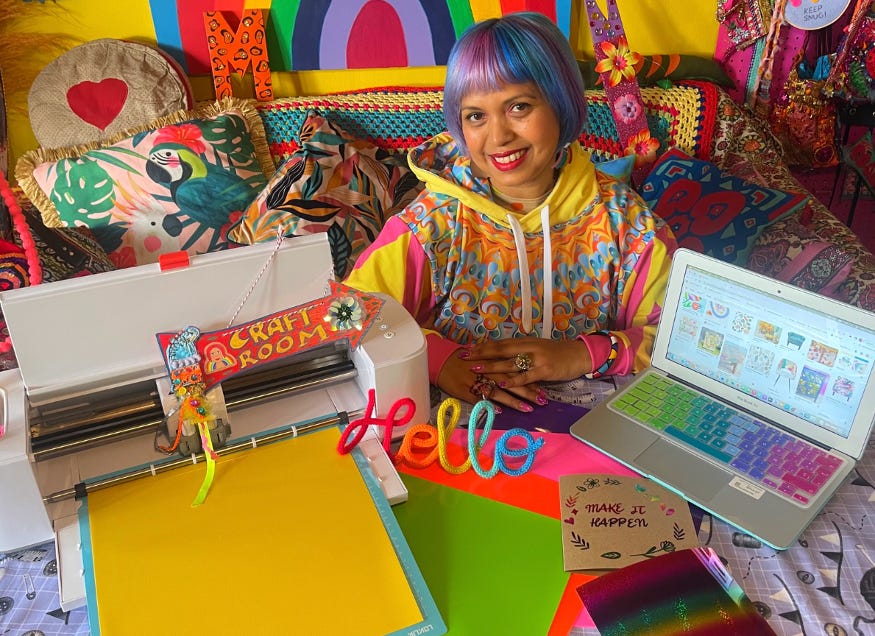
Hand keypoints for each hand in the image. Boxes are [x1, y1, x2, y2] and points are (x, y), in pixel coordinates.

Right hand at [436, 350, 544, 412]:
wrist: (440, 360)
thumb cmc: (462, 359)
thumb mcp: (482, 357)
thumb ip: (496, 363)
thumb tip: (514, 370)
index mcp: (493, 361)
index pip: (515, 370)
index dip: (529, 379)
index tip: (543, 388)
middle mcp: (487, 371)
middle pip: (511, 381)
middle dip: (527, 391)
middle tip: (543, 400)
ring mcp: (477, 381)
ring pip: (499, 391)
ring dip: (514, 401)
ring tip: (528, 409)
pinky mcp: (466, 390)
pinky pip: (479, 398)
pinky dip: (489, 404)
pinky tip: (500, 412)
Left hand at [461, 337, 592, 392]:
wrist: (579, 355)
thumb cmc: (557, 354)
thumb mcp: (537, 348)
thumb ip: (521, 351)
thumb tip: (502, 355)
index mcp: (525, 342)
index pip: (500, 343)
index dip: (483, 346)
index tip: (466, 348)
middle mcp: (528, 347)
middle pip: (500, 350)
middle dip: (481, 354)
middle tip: (463, 356)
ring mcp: (536, 359)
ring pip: (510, 362)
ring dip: (491, 366)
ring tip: (475, 369)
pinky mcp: (544, 370)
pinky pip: (526, 376)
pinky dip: (513, 380)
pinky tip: (502, 383)